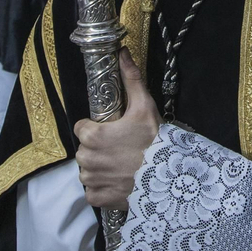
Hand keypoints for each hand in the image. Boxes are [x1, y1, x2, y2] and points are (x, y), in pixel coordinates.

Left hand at [72, 52, 159, 210]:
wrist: (168, 177)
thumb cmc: (154, 141)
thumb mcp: (144, 107)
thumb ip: (130, 80)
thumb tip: (122, 53)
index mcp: (92, 135)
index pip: (82, 128)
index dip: (97, 129)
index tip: (112, 132)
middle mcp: (86, 158)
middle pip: (84, 150)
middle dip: (98, 149)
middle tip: (120, 149)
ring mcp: (92, 180)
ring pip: (87, 171)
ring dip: (99, 169)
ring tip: (120, 166)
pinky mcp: (98, 197)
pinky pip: (92, 191)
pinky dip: (101, 188)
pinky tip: (118, 182)